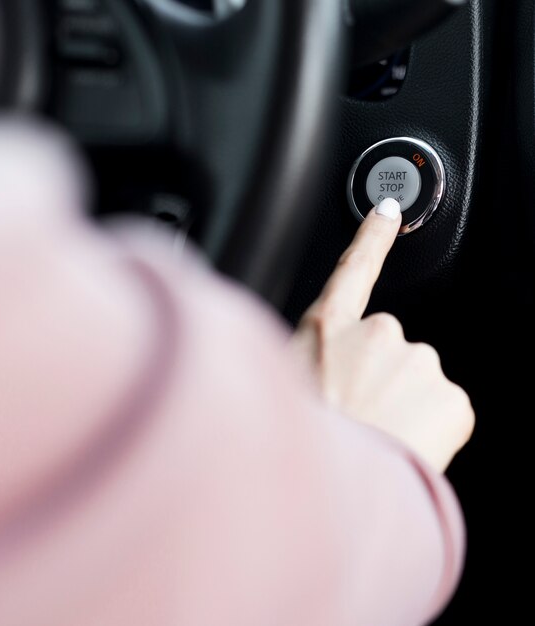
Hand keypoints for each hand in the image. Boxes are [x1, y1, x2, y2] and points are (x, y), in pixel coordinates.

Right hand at [292, 200, 473, 471]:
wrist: (332, 492)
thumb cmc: (298, 439)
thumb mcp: (280, 382)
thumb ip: (309, 360)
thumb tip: (329, 369)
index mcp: (328, 327)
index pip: (354, 267)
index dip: (371, 237)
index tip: (388, 210)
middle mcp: (377, 333)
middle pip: (388, 347)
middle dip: (378, 378)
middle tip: (355, 415)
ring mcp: (419, 362)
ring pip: (416, 381)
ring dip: (401, 406)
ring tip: (373, 437)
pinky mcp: (452, 397)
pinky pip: (442, 409)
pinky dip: (427, 428)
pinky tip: (400, 447)